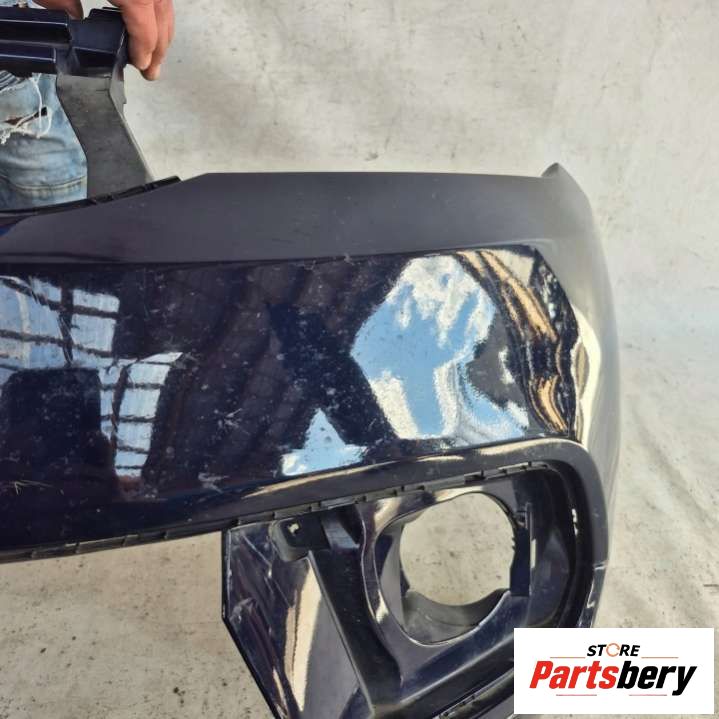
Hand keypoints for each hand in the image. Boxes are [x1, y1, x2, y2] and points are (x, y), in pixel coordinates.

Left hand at [34, 0, 173, 79]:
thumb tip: (70, 16)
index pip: (145, 30)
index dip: (144, 52)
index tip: (141, 67)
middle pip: (162, 20)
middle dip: (159, 48)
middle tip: (152, 72)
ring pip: (166, 6)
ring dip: (162, 30)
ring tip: (154, 51)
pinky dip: (158, 9)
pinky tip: (148, 19)